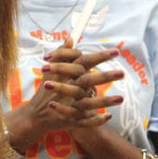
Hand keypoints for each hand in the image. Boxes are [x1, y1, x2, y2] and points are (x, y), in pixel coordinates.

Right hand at [5, 42, 123, 150]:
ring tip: (121, 98)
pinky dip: (95, 120)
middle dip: (105, 76)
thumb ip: (62, 54)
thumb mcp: (50, 70)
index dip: (100, 56)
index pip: (83, 61)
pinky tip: (108, 116)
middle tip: (122, 73)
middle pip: (88, 80)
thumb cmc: (46, 89)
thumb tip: (71, 37)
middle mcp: (69, 88)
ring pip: (88, 102)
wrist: (35, 114)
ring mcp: (69, 105)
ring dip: (104, 101)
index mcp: (66, 74)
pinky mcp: (69, 120)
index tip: (116, 51)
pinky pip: (84, 121)